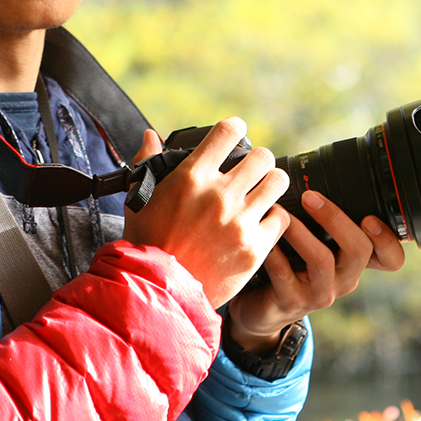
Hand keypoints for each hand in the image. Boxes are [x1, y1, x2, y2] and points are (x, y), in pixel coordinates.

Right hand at [122, 119, 291, 308]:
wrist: (159, 292)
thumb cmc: (146, 244)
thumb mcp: (138, 199)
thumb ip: (146, 164)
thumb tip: (149, 136)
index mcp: (191, 177)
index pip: (228, 131)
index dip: (235, 129)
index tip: (236, 134)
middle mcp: (219, 194)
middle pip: (262, 155)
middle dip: (258, 160)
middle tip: (253, 170)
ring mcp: (239, 221)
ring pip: (278, 181)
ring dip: (271, 184)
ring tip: (263, 192)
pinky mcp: (254, 247)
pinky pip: (282, 218)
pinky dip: (274, 218)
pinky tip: (263, 221)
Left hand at [224, 190, 406, 354]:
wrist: (263, 307)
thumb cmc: (291, 264)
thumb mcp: (315, 243)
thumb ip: (323, 219)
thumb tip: (313, 173)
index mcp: (354, 262)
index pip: (391, 258)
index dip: (388, 239)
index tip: (370, 217)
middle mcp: (344, 278)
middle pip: (359, 250)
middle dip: (336, 219)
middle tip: (311, 197)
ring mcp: (320, 293)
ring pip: (322, 260)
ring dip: (302, 232)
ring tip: (282, 212)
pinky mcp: (292, 302)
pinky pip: (284, 274)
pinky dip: (274, 251)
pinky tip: (263, 236)